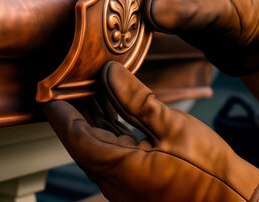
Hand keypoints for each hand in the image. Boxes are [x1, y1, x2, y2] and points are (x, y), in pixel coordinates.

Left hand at [44, 61, 258, 201]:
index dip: (60, 113)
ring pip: (98, 147)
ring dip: (92, 119)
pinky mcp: (138, 183)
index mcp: (120, 168)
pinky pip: (114, 153)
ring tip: (88, 90)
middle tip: (67, 84)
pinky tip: (112, 110)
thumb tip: (109, 73)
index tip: (48, 93)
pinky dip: (109, 130)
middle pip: (83, 142)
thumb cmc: (210, 170)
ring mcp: (126, 185)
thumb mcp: (172, 125)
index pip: (75, 137)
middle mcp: (116, 182)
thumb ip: (136, 98)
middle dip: (73, 112)